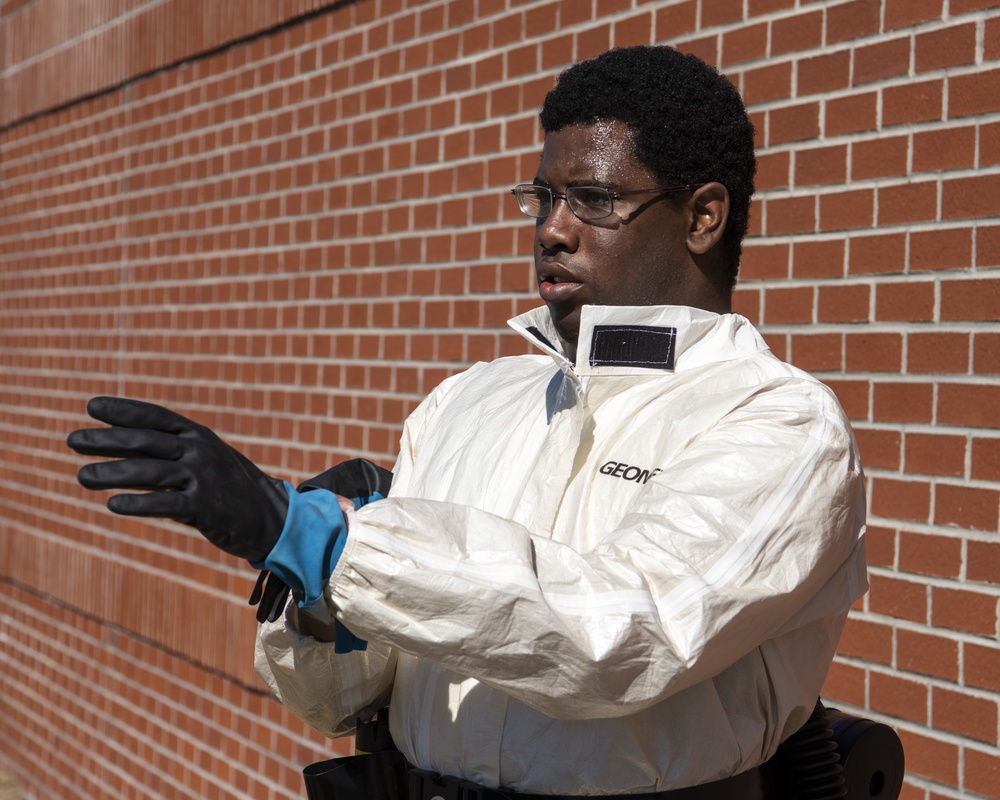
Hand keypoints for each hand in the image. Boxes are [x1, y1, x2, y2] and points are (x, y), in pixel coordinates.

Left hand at [67, 396, 287, 561]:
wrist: (268, 515)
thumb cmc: (225, 486)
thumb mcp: (200, 459)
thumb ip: (163, 451)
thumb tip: (113, 442)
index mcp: (198, 434)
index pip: (156, 416)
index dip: (123, 410)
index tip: (91, 406)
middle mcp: (200, 450)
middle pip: (146, 441)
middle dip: (107, 440)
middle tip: (73, 441)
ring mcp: (203, 478)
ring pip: (150, 472)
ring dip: (112, 473)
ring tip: (82, 476)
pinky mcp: (205, 507)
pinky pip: (167, 504)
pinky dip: (139, 503)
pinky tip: (114, 505)